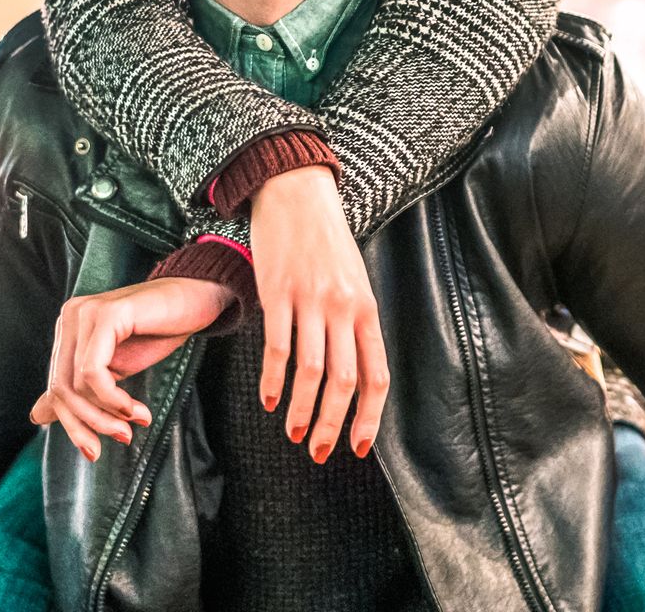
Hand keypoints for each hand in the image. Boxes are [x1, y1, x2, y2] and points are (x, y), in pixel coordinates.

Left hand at [30, 277, 231, 459]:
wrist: (198, 299)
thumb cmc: (159, 331)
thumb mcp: (115, 367)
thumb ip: (80, 387)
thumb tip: (35, 415)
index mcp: (69, 327)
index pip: (57, 386)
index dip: (73, 424)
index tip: (95, 450)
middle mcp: (71, 315)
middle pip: (62, 388)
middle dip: (89, 423)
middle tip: (120, 439)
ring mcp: (87, 312)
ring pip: (77, 384)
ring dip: (107, 415)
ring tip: (133, 424)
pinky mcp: (107, 314)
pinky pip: (94, 371)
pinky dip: (113, 399)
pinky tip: (134, 410)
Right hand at [250, 165, 389, 460]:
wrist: (297, 192)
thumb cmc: (326, 241)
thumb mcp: (353, 280)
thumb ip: (354, 323)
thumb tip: (354, 376)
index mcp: (366, 307)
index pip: (375, 374)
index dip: (368, 417)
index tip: (357, 447)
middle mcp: (343, 307)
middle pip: (343, 382)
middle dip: (333, 426)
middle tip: (320, 453)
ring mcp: (310, 300)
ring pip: (310, 372)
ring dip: (302, 412)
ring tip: (294, 434)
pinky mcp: (277, 293)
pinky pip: (276, 347)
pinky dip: (272, 381)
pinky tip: (269, 401)